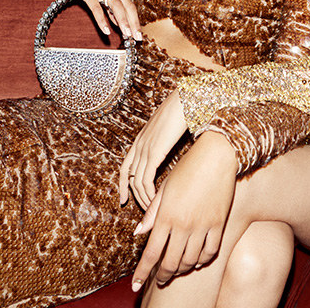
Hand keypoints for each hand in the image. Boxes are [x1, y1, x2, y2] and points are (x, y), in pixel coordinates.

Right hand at [58, 0, 141, 39]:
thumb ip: (112, 7)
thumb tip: (120, 23)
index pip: (131, 5)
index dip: (136, 20)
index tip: (138, 34)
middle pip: (128, 6)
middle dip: (134, 22)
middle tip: (137, 37)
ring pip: (116, 6)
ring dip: (123, 21)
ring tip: (126, 34)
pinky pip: (96, 8)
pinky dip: (102, 20)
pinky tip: (106, 30)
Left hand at [119, 90, 187, 207]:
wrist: (186, 98)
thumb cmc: (183, 110)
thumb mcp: (171, 128)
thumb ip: (167, 140)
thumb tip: (172, 148)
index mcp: (141, 139)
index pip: (124, 167)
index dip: (123, 184)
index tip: (124, 199)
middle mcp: (139, 144)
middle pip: (129, 177)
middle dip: (134, 196)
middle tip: (143, 211)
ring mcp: (145, 148)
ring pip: (137, 182)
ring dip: (144, 198)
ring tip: (152, 210)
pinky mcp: (154, 152)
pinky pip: (146, 179)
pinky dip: (149, 193)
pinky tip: (155, 200)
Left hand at [130, 131, 237, 290]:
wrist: (216, 156)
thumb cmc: (187, 168)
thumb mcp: (165, 188)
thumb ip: (152, 213)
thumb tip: (139, 233)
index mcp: (166, 215)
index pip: (150, 253)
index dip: (142, 273)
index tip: (136, 285)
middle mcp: (183, 224)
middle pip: (170, 263)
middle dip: (163, 276)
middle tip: (160, 279)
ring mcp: (202, 225)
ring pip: (190, 261)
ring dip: (181, 269)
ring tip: (177, 269)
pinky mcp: (219, 223)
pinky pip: (210, 252)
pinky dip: (202, 260)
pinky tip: (196, 260)